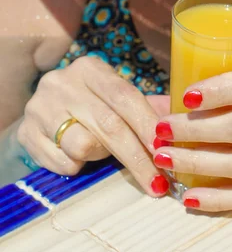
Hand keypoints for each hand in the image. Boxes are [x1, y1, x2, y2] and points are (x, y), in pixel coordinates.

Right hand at [19, 56, 170, 196]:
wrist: (42, 112)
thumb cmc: (90, 106)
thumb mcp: (115, 98)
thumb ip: (148, 108)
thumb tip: (184, 124)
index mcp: (91, 69)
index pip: (126, 97)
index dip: (148, 125)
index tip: (167, 151)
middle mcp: (63, 82)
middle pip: (109, 124)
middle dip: (138, 157)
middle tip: (157, 183)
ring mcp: (40, 106)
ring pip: (83, 144)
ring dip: (101, 157)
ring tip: (101, 153)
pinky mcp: (26, 132)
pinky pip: (63, 162)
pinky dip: (77, 166)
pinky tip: (77, 158)